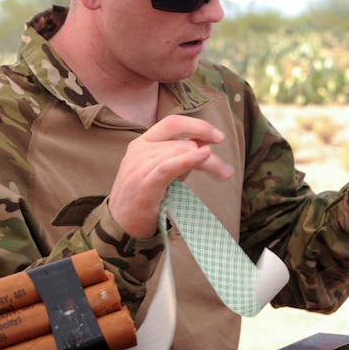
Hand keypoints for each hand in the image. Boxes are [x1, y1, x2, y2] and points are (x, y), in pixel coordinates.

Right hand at [108, 115, 233, 237]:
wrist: (122, 226)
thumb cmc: (145, 197)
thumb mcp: (162, 170)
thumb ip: (180, 156)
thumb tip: (206, 144)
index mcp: (143, 142)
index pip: (173, 123)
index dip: (198, 125)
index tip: (218, 137)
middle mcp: (139, 150)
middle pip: (183, 143)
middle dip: (209, 156)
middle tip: (226, 171)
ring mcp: (139, 166)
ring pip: (181, 153)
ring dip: (208, 163)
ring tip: (224, 174)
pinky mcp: (144, 183)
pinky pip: (168, 166)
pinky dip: (187, 159)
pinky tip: (203, 155)